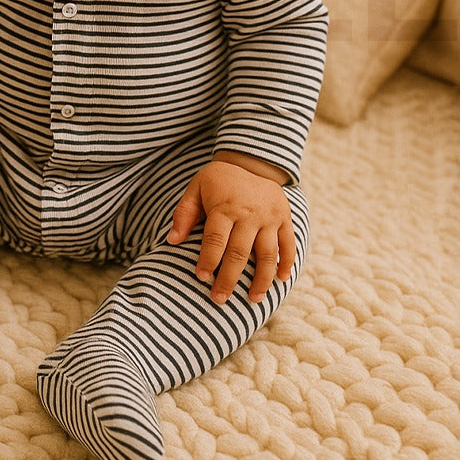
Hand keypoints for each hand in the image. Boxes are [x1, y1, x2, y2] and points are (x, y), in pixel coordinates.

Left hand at [166, 154, 295, 305]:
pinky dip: (287, 263)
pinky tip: (280, 280)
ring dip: (261, 279)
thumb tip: (171, 241)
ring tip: (253, 299)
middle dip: (229, 278)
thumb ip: (184, 213)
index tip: (201, 278)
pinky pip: (289, 244)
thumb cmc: (218, 180)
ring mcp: (270, 217)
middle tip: (219, 299)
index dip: (208, 261)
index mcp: (225, 206)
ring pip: (268, 254)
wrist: (250, 160)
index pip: (216, 240)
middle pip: (240, 252)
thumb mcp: (196, 188)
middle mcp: (249, 213)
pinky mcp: (285, 218)